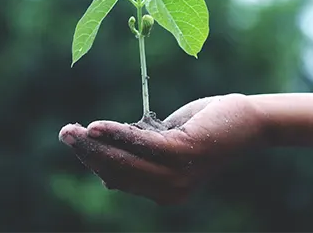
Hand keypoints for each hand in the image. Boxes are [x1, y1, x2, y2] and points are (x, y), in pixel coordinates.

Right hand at [59, 94, 265, 204]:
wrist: (247, 121)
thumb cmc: (207, 127)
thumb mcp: (169, 141)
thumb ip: (143, 151)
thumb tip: (109, 156)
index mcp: (165, 190)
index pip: (120, 179)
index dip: (95, 162)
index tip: (77, 142)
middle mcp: (170, 191)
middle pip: (117, 172)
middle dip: (88, 154)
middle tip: (65, 133)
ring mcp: (177, 175)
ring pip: (125, 161)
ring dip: (95, 145)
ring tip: (72, 130)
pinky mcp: (184, 154)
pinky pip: (142, 145)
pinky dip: (118, 134)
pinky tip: (97, 126)